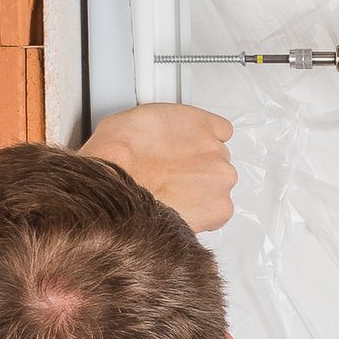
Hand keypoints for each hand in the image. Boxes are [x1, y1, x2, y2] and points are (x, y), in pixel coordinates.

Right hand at [79, 103, 236, 231]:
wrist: (116, 189)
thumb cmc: (117, 159)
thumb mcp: (135, 124)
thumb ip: (163, 133)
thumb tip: (158, 144)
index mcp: (201, 124)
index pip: (219, 133)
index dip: (197, 149)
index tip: (186, 157)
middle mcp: (217, 150)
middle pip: (216, 163)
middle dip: (195, 173)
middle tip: (170, 181)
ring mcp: (222, 178)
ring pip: (218, 187)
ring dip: (199, 194)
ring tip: (170, 198)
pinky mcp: (221, 207)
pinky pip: (219, 211)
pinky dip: (204, 215)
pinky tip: (180, 211)